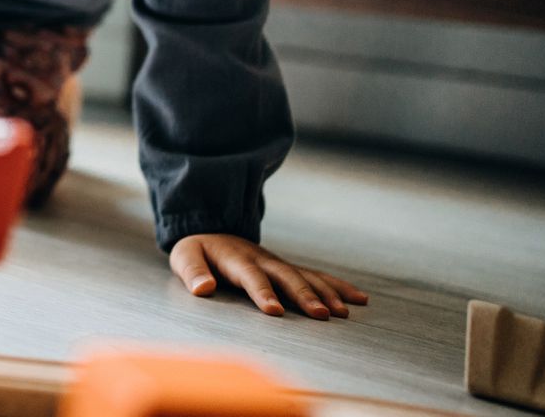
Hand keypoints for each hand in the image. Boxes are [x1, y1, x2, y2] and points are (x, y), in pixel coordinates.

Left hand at [169, 233, 368, 319]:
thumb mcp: (185, 257)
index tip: (275, 312)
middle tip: (321, 316)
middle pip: (286, 277)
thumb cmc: (198, 251)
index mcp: (236, 259)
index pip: (251, 277)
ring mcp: (278, 263)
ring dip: (325, 293)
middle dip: (304, 295)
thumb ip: (192, 272)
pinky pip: (316, 276)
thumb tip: (203, 289)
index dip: (263, 293)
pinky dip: (338, 286)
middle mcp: (262, 259)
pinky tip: (359, 299)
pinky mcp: (288, 268)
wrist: (212, 229)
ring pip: (306, 276)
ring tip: (343, 312)